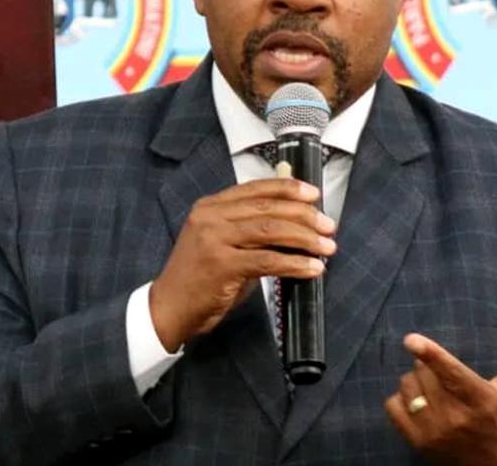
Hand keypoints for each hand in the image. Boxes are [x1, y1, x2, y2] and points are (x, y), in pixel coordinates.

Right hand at [149, 178, 336, 351]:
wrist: (168, 308)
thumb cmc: (199, 278)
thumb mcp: (221, 243)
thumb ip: (249, 230)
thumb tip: (293, 224)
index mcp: (210, 206)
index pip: (255, 189)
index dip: (287, 188)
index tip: (314, 194)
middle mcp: (210, 217)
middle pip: (268, 208)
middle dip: (304, 215)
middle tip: (328, 226)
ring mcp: (214, 239)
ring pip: (270, 230)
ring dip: (304, 238)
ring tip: (327, 247)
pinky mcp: (222, 264)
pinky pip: (268, 260)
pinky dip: (295, 263)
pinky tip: (312, 268)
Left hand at [384, 326, 496, 465]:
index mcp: (482, 401)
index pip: (452, 374)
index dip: (430, 354)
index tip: (410, 339)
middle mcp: (456, 418)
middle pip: (423, 374)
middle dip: (428, 365)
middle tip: (444, 375)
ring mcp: (434, 433)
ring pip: (407, 387)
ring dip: (415, 380)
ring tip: (434, 388)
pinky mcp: (418, 443)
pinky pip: (393, 406)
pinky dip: (402, 399)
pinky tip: (420, 402)